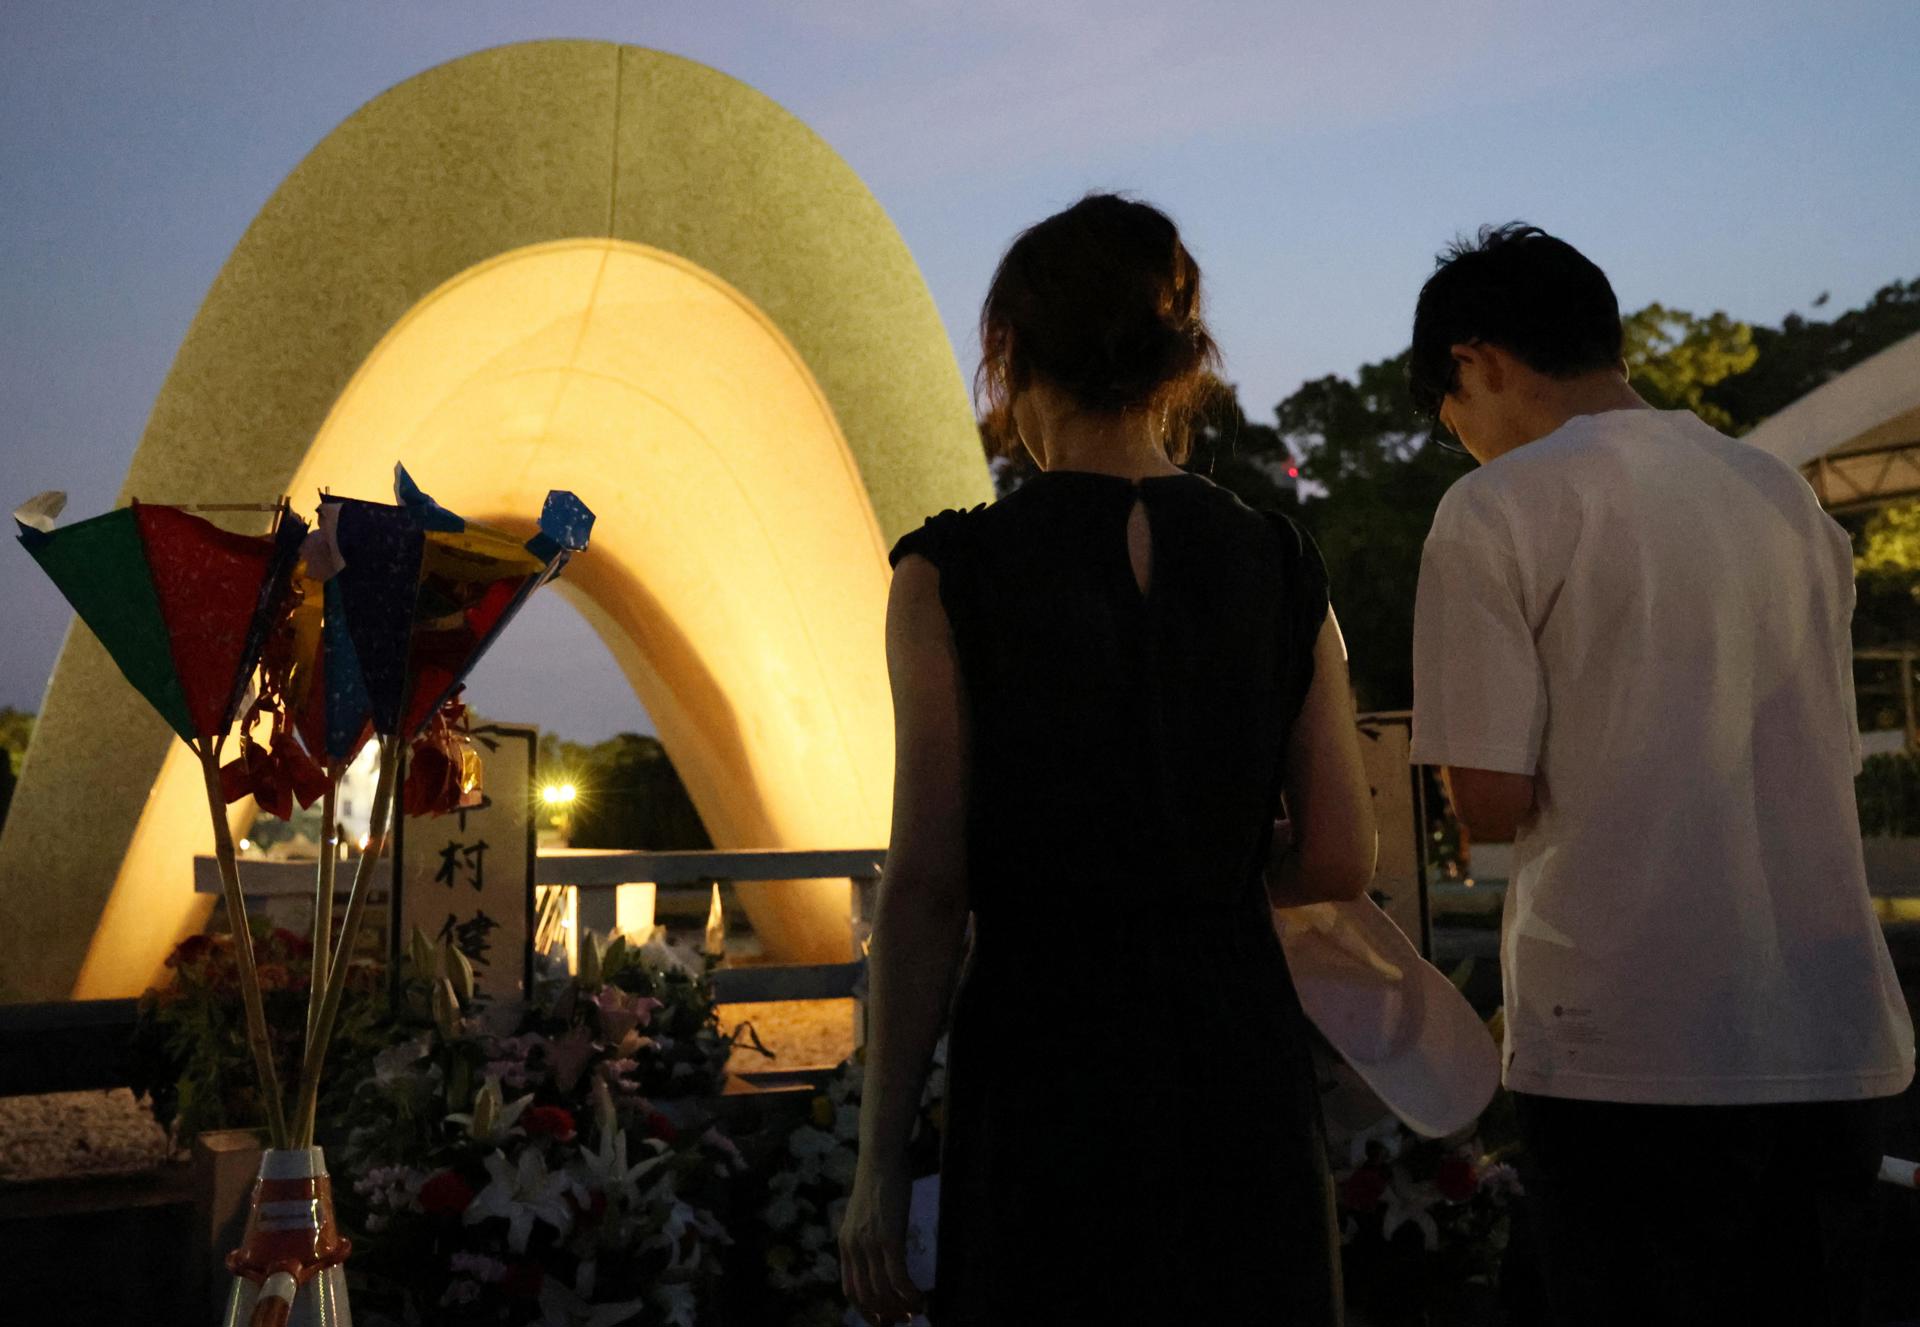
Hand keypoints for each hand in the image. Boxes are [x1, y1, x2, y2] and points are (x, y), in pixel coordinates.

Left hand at [839, 1159, 923, 1323]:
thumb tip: (881, 1258)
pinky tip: (921, 1298)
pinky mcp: (889, 1238)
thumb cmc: (879, 1182)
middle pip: (867, 1297)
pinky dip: (909, 1294)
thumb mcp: (866, 1216)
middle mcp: (853, 1248)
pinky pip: (897, 1278)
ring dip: (901, 1307)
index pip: (850, 1291)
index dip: (866, 1311)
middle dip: (887, 1314)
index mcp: (846, 1244)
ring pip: (882, 1292)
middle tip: (907, 1318)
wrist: (881, 1157)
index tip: (884, 1320)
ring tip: (917, 1310)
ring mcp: (870, 1244)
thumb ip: (867, 1238)